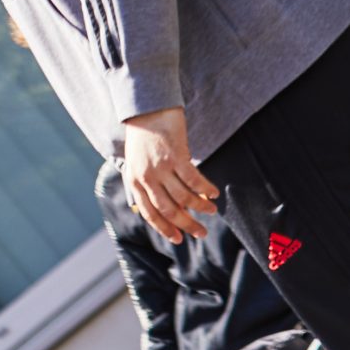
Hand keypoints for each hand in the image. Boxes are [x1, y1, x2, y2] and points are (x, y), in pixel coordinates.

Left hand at [121, 108, 218, 243]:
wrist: (147, 111)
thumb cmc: (144, 137)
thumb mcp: (138, 164)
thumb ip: (149, 184)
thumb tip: (169, 205)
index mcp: (134, 182)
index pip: (150, 213)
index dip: (165, 228)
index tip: (179, 239)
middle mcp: (146, 178)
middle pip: (168, 210)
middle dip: (186, 224)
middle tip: (201, 233)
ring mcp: (160, 168)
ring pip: (183, 197)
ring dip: (199, 207)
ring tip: (212, 211)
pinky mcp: (175, 156)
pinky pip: (193, 179)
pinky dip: (205, 188)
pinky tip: (214, 193)